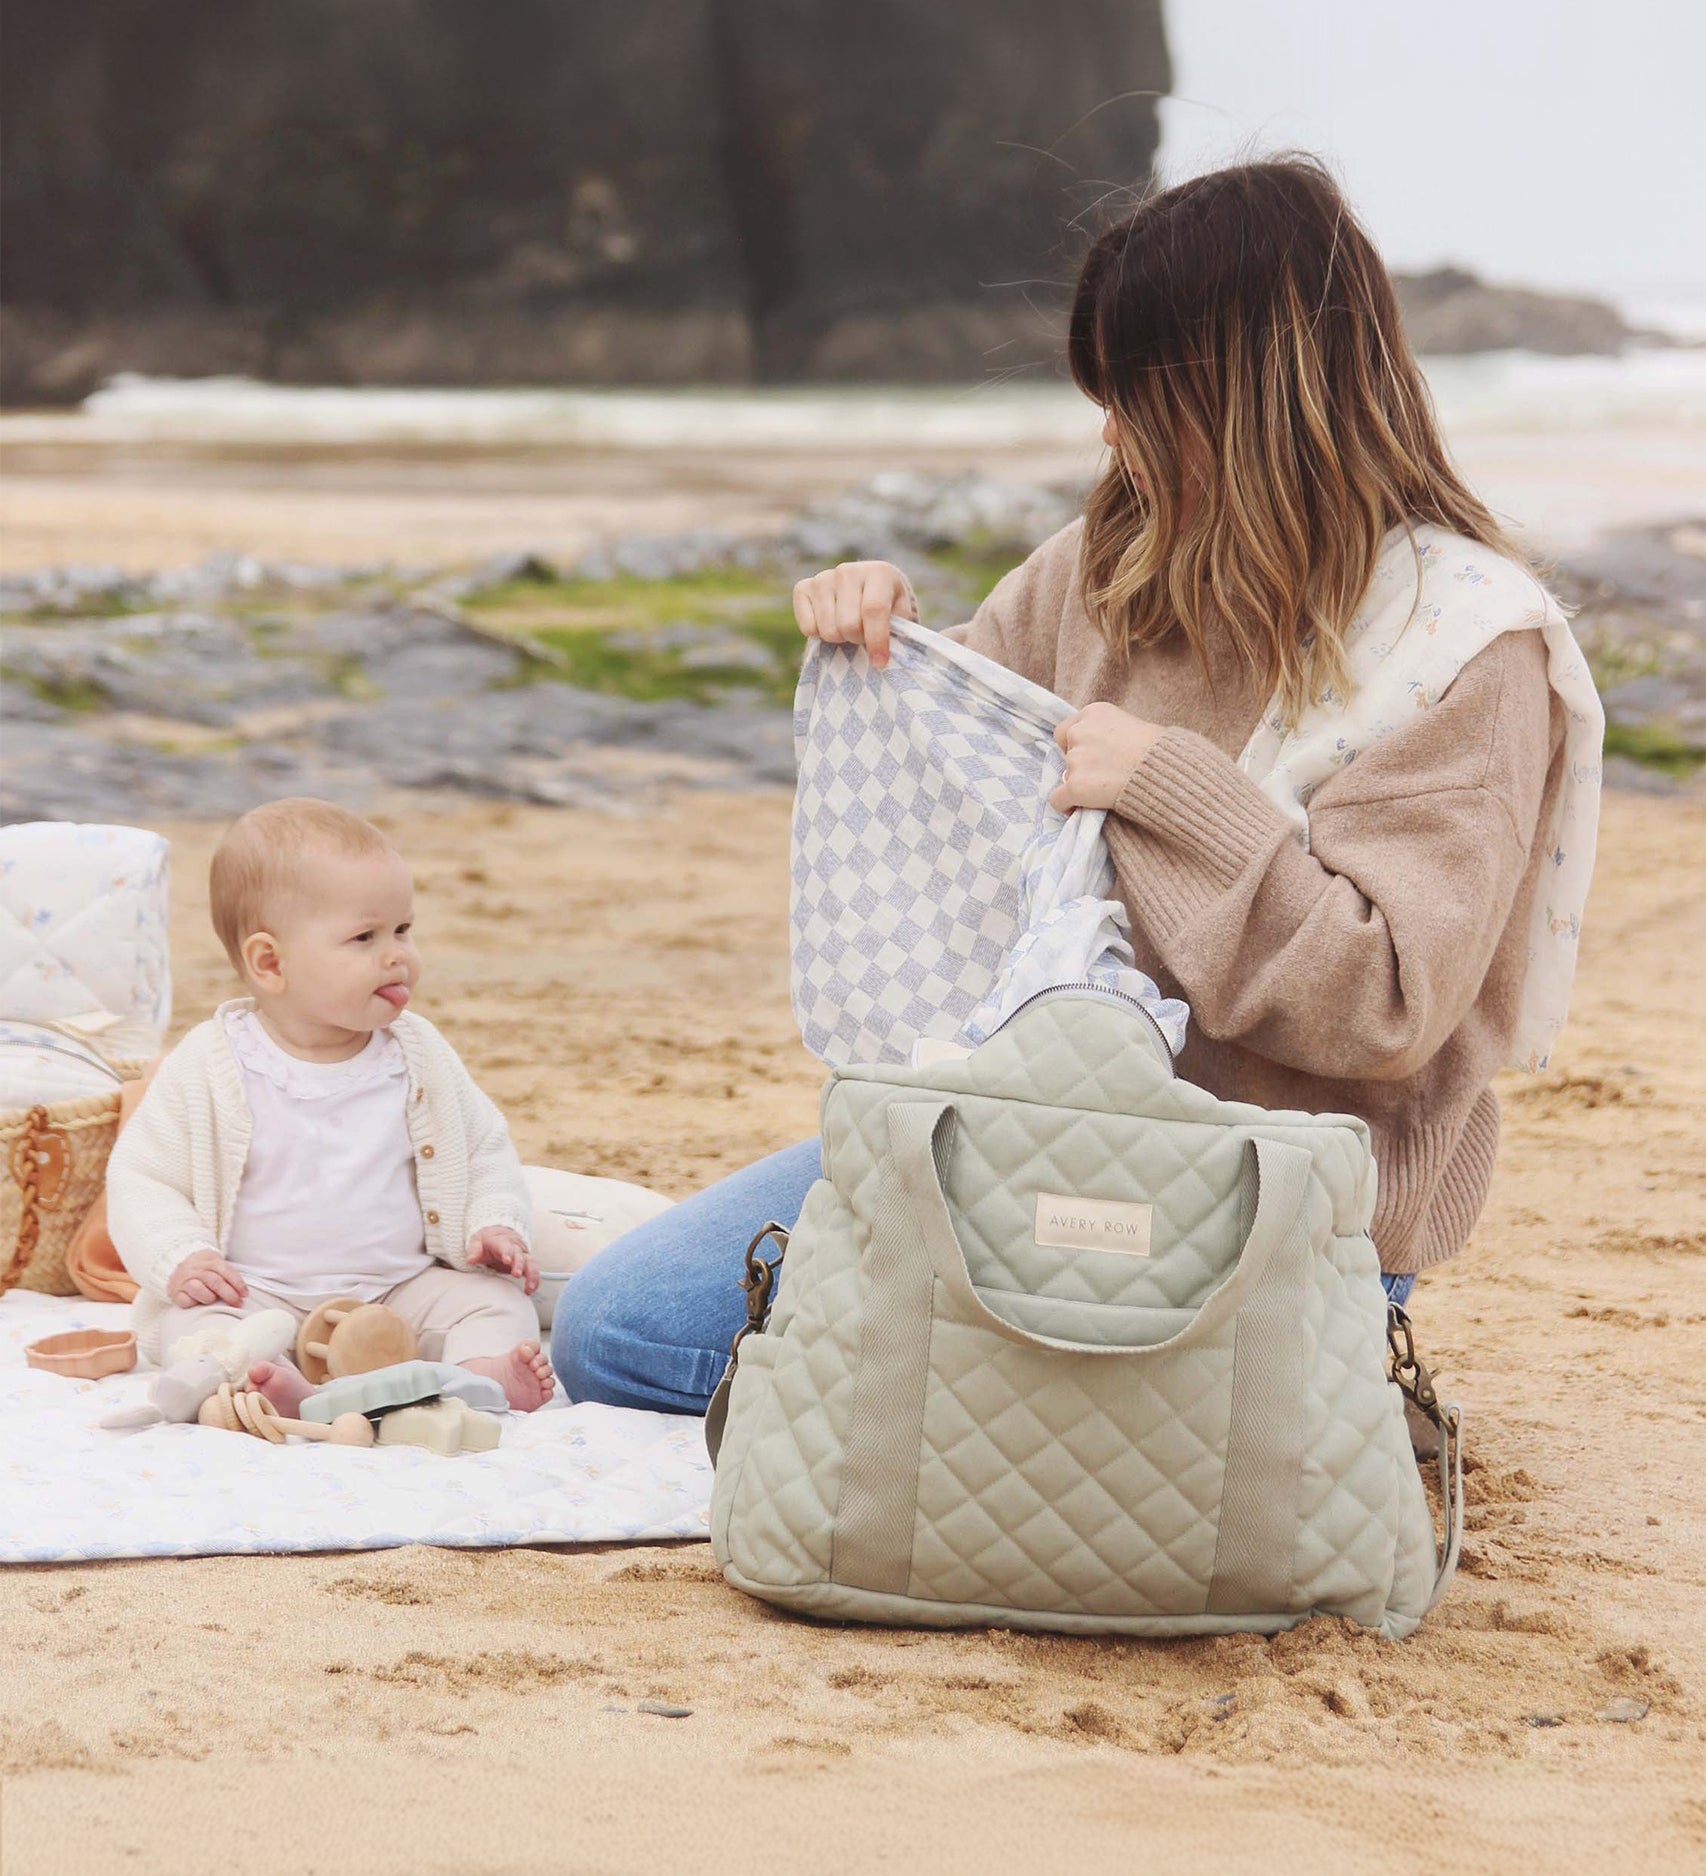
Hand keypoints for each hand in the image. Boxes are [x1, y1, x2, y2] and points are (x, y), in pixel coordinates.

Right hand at [166, 1248, 248, 1308]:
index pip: (226, 1271)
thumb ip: (227, 1275)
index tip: (245, 1294)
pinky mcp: (175, 1291)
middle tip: (237, 1303)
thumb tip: (242, 1293)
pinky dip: (192, 1303)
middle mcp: (197, 1269)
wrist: (178, 1264)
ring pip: (198, 1289)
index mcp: (210, 1261)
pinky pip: (184, 1300)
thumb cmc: (204, 1269)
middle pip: (215, 1281)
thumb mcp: (216, 1265)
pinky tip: (197, 1303)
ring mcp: (185, 1280)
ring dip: (209, 1297)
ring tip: (212, 1300)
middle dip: (229, 1294)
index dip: (238, 1283)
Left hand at [467, 1225, 538, 1295]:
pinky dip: (535, 1280)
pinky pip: (533, 1271)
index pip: (506, 1246)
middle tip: (516, 1274)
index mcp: (502, 1242)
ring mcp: (522, 1255)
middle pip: (520, 1255)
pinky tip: (531, 1290)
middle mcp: (515, 1248)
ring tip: (529, 1287)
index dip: (507, 1253)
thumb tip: (470, 1260)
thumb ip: (473, 1251)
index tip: (507, 1260)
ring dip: (531, 1275)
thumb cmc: (487, 1241)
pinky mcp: (525, 1263)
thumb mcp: (476, 1242)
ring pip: (531, 1263)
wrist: (498, 1235)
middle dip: (519, 1264)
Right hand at [791, 561, 917, 669]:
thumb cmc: (890, 609)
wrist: (869, 591)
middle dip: (858, 639)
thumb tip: (881, 658)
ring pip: (828, 630)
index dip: (877, 640)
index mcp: (878, 572)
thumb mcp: (903, 617)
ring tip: (849, 629)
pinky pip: (808, 628)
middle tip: (864, 636)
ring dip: (840, 639)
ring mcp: (823, 578)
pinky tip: (831, 623)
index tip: (880, 662)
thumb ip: (897, 633)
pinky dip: (819, 635)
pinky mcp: (802, 588)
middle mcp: (848, 570)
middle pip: (848, 624)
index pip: (873, 610)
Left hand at [1050, 702, 1164, 812]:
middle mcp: (1079, 732)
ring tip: (1105, 790)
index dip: (1077, 746)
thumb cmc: (1160, 751)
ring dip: (1080, 784)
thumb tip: (1099, 753)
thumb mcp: (1133, 726)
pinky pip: (1058, 800)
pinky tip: (1081, 809)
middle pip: (1066, 753)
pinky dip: (1068, 806)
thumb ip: (1108, 734)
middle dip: (1080, 765)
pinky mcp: (1075, 786)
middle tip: (1102, 775)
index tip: (1093, 758)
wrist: (1166, 772)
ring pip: (1066, 776)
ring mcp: (1075, 759)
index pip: (1067, 731)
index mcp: (1092, 713)